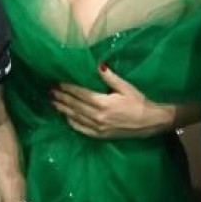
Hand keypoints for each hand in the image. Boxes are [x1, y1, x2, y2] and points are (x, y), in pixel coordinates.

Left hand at [49, 63, 172, 138]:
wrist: (150, 122)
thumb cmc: (139, 103)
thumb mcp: (126, 88)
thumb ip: (110, 77)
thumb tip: (98, 65)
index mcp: (103, 103)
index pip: (80, 94)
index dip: (68, 88)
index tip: (58, 83)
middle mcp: (97, 116)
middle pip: (74, 106)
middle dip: (61, 98)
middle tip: (50, 92)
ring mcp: (97, 128)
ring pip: (75, 118)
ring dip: (63, 110)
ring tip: (53, 103)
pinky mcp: (99, 136)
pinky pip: (81, 129)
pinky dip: (71, 123)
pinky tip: (65, 117)